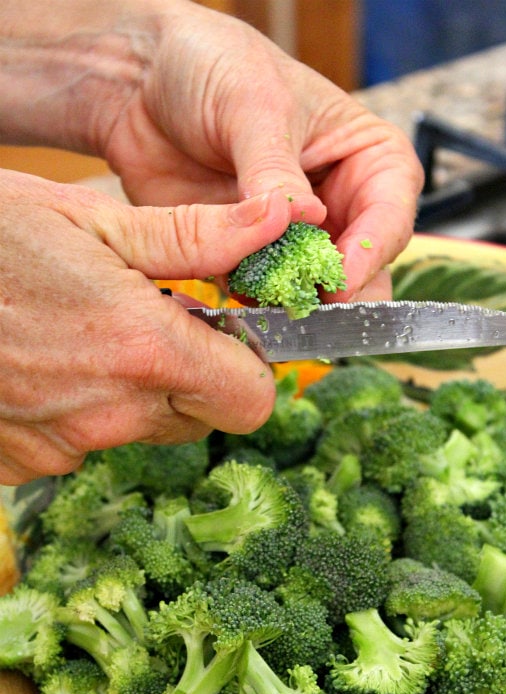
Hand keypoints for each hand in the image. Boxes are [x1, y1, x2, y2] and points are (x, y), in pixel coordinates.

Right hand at [0, 170, 293, 483]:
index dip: (248, 368)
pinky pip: (80, 443)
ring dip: (131, 392)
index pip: (250, 401)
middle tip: (147, 321)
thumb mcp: (92, 219)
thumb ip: (196, 237)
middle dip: (192, 377)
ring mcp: (62, 447)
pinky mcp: (23, 463)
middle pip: (200, 418)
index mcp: (142, 351)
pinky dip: (77, 410)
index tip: (223, 335)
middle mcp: (109, 414)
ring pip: (139, 431)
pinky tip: (40, 363)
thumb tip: (280, 221)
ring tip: (80, 333)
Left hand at [92, 1, 423, 298]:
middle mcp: (338, 204)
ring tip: (266, 307)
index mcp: (366, 158)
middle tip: (308, 306)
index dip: (371, 251)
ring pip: (311, 289)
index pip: (391, 215)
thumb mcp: (253, 105)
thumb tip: (305, 219)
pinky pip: (258, 295)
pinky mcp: (248, 257)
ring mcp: (292, 237)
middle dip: (337, 292)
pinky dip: (250, 305)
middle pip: (359, 267)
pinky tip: (234, 304)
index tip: (340, 279)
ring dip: (291, 303)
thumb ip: (275, 170)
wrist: (140, 83)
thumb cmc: (213, 67)